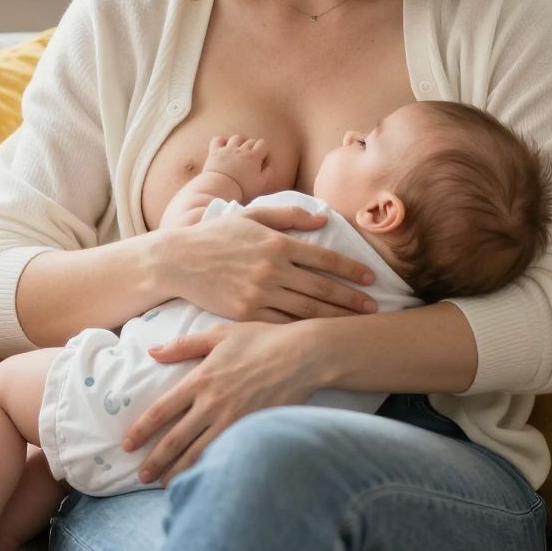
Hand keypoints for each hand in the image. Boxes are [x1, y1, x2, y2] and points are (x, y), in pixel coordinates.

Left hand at [122, 321, 324, 484]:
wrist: (303, 356)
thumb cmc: (262, 340)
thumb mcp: (219, 335)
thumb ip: (183, 346)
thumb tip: (151, 352)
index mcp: (200, 379)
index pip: (161, 410)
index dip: (141, 430)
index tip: (128, 444)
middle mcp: (212, 403)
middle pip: (175, 439)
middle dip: (155, 460)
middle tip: (141, 475)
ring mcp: (233, 420)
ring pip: (198, 453)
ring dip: (177, 471)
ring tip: (164, 484)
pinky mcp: (251, 430)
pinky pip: (224, 454)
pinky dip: (208, 469)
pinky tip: (201, 479)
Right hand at [154, 205, 377, 322]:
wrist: (178, 261)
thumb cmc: (215, 235)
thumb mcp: (251, 215)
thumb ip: (288, 215)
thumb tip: (322, 218)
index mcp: (276, 243)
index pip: (324, 257)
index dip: (350, 269)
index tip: (370, 278)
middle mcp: (272, 269)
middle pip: (321, 288)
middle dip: (351, 299)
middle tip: (373, 307)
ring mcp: (259, 293)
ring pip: (306, 309)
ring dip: (335, 317)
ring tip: (356, 324)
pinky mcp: (246, 314)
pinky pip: (282, 325)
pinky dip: (304, 331)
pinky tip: (319, 336)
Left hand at [202, 134, 269, 200]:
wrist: (220, 190)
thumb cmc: (242, 189)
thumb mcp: (260, 184)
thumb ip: (267, 173)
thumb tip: (268, 165)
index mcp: (253, 157)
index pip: (263, 143)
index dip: (264, 151)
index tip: (262, 161)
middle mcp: (241, 150)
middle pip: (250, 141)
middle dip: (253, 148)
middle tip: (250, 160)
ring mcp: (227, 150)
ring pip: (236, 138)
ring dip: (239, 143)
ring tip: (238, 152)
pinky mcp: (215, 152)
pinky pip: (218, 139)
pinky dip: (221, 141)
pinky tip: (223, 148)